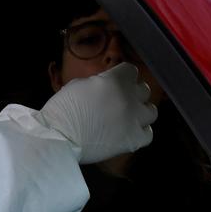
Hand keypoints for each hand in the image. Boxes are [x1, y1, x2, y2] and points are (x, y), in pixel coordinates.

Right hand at [37, 63, 156, 163]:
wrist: (59, 137)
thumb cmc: (63, 109)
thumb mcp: (79, 84)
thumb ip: (99, 83)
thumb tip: (107, 87)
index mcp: (115, 80)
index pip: (131, 71)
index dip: (123, 76)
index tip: (116, 81)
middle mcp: (129, 98)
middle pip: (144, 90)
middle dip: (133, 92)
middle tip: (120, 99)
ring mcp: (134, 120)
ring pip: (151, 111)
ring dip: (140, 111)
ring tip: (129, 116)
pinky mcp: (134, 140)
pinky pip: (148, 133)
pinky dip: (141, 132)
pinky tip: (129, 132)